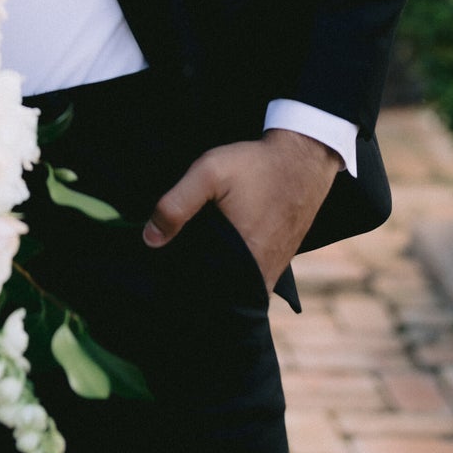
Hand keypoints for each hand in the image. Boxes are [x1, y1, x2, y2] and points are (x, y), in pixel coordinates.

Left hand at [144, 128, 341, 292]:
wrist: (302, 160)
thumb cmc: (255, 166)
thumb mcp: (209, 173)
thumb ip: (177, 204)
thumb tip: (150, 239)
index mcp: (241, 260)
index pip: (200, 290)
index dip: (178, 281)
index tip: (162, 269)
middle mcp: (258, 275)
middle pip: (217, 292)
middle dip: (195, 280)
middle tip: (178, 255)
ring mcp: (271, 272)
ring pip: (233, 287)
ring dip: (213, 275)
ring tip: (197, 252)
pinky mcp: (277, 264)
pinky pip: (247, 278)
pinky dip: (231, 270)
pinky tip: (219, 249)